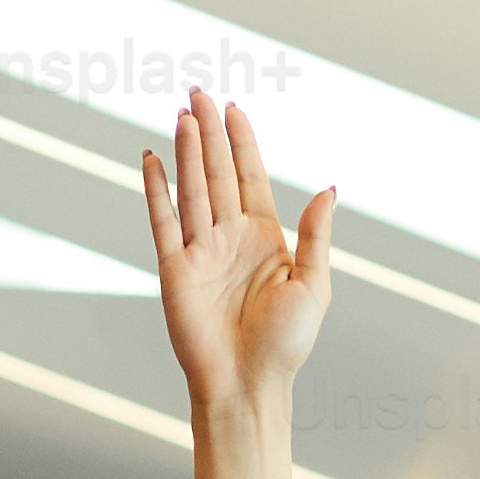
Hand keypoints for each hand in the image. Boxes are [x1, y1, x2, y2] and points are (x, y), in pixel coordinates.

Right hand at [145, 90, 337, 417]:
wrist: (249, 386)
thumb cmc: (286, 345)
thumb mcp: (313, 285)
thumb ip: (315, 236)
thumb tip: (327, 188)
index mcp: (264, 239)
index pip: (250, 177)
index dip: (242, 142)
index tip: (233, 107)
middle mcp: (230, 238)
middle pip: (218, 173)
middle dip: (209, 132)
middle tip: (198, 92)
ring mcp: (201, 252)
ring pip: (193, 189)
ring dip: (187, 151)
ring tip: (182, 114)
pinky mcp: (175, 270)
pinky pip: (163, 222)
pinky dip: (157, 191)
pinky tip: (152, 160)